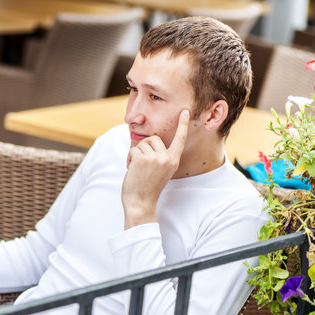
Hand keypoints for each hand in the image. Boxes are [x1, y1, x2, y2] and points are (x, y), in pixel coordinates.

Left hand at [122, 109, 188, 228]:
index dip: (183, 125)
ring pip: (141, 143)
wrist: (141, 202)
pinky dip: (129, 158)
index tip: (185, 111)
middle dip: (144, 148)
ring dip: (136, 154)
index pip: (180, 140)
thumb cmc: (148, 188)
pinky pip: (133, 150)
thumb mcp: (160, 171)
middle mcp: (167, 158)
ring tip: (137, 169)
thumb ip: (158, 156)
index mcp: (173, 161)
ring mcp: (155, 158)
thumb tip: (148, 140)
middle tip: (142, 165)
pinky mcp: (143, 159)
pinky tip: (132, 170)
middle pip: (153, 138)